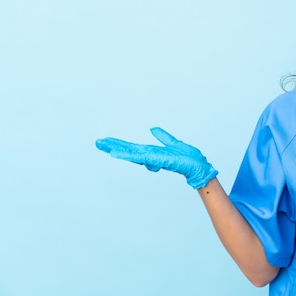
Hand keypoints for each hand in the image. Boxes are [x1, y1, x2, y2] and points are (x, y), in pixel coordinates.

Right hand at [95, 127, 217, 188]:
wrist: (197, 166)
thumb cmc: (188, 158)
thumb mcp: (174, 143)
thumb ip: (163, 137)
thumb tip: (153, 129)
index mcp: (153, 151)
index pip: (132, 147)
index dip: (119, 144)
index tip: (107, 140)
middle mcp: (150, 155)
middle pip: (128, 150)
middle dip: (112, 146)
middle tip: (97, 142)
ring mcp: (151, 158)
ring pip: (130, 153)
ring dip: (116, 149)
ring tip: (102, 145)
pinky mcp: (155, 159)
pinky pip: (138, 156)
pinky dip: (126, 155)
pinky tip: (116, 154)